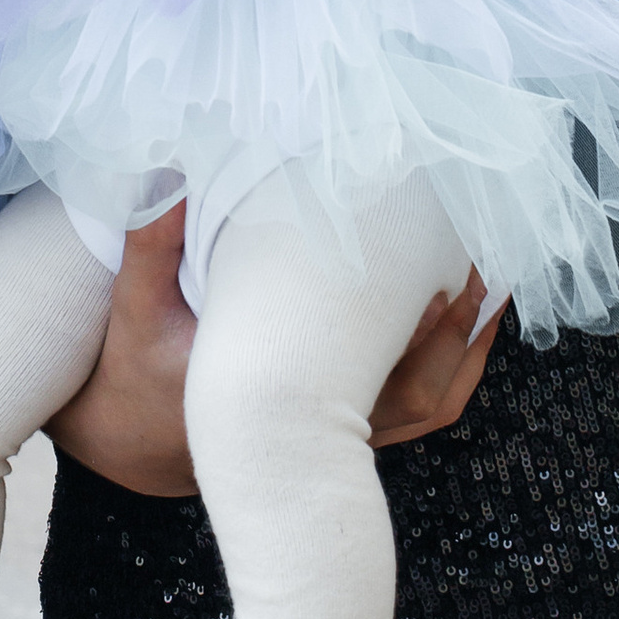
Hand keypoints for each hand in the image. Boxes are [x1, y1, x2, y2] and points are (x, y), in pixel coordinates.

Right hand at [43, 205, 503, 495]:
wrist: (128, 443)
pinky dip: (447, 366)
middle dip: (459, 335)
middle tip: (486, 270)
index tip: (448, 279)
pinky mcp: (339, 428)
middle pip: (419, 398)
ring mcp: (333, 439)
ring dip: (464, 351)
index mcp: (278, 408)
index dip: (422, 339)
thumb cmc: (132, 377)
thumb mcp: (132, 314)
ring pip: (426, 407)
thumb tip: (170, 175)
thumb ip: (151, 248)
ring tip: (491, 286)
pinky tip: (462, 314)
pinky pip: (414, 407)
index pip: (369, 383)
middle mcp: (315, 435)